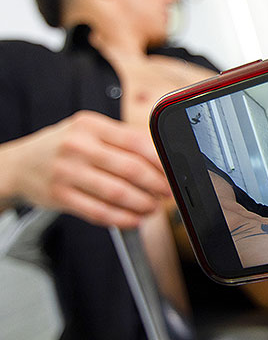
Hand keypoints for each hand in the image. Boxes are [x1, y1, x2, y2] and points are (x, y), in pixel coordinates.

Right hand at [1, 110, 170, 227]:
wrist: (19, 164)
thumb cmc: (63, 146)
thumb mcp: (88, 131)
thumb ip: (120, 140)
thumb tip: (159, 159)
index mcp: (91, 126)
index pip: (136, 141)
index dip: (160, 161)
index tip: (172, 172)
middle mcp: (79, 147)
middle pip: (131, 169)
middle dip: (156, 185)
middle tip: (167, 193)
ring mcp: (68, 172)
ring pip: (117, 193)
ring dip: (142, 204)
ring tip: (153, 207)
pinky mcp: (61, 196)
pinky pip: (99, 212)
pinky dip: (121, 218)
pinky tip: (133, 219)